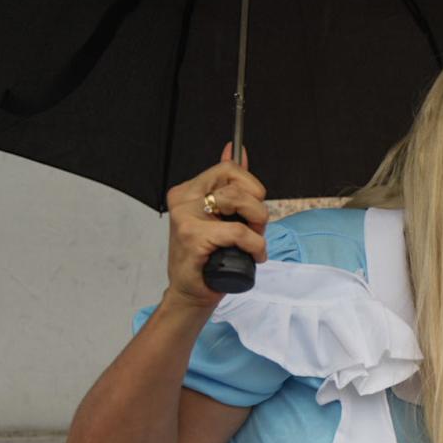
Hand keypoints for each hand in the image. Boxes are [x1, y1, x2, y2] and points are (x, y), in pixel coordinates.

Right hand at [162, 143, 268, 312]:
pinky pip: (239, 232)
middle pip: (239, 184)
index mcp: (189, 190)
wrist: (192, 293)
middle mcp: (184, 199)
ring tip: (252, 244)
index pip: (230, 168)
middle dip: (258, 210)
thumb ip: (230, 184)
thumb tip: (235, 149)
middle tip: (254, 232)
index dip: (252, 188)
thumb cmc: (210, 259)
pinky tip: (254, 256)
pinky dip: (255, 245)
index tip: (252, 212)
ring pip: (240, 203)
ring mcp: (186, 215)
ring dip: (258, 228)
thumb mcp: (224, 217)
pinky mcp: (193, 235)